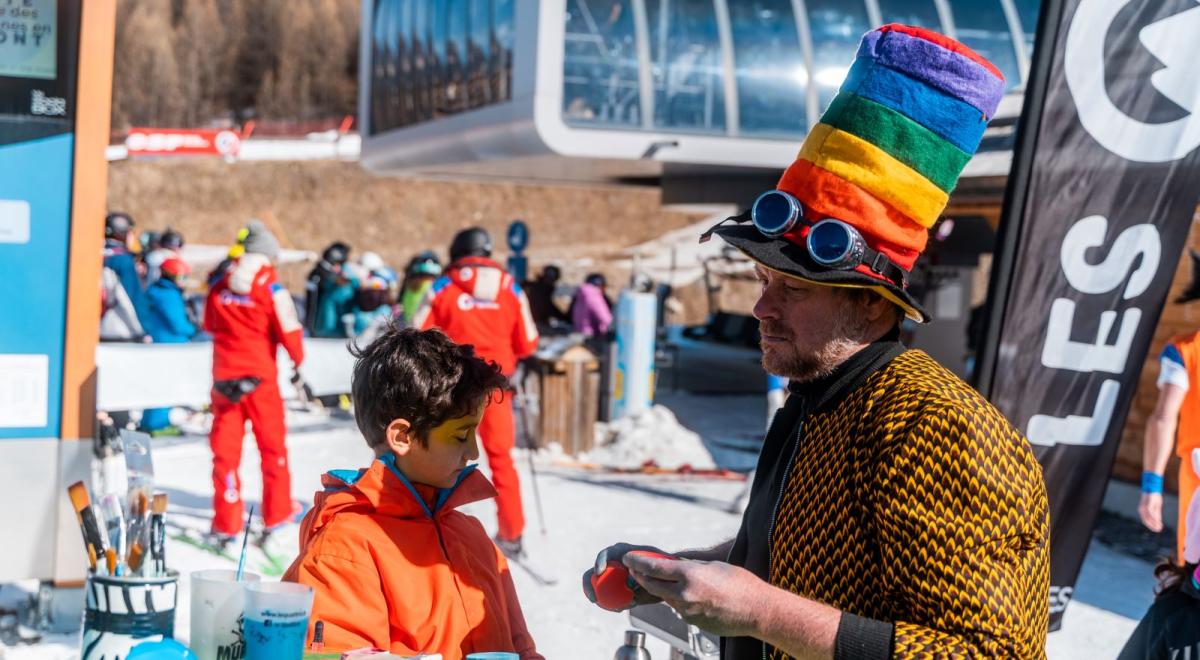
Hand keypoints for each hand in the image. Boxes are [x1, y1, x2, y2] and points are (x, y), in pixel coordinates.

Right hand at [581, 542, 667, 609]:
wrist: (667, 580)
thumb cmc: (663, 570)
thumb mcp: (657, 569)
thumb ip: (645, 572)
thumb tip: (632, 576)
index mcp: (623, 552)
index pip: (606, 553)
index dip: (600, 561)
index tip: (599, 572)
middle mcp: (614, 563)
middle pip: (594, 572)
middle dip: (590, 585)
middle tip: (595, 599)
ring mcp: (612, 577)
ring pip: (597, 588)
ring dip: (602, 599)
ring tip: (617, 607)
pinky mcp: (614, 589)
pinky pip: (605, 598)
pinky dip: (609, 604)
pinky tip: (620, 608)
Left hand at [624, 553, 764, 637]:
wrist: (758, 611)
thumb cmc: (742, 585)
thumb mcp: (713, 566)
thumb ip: (691, 567)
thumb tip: (676, 566)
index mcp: (689, 576)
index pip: (653, 568)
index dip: (637, 562)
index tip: (629, 558)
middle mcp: (684, 595)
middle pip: (652, 584)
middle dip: (640, 576)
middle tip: (634, 568)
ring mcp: (688, 611)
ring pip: (664, 597)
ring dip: (659, 588)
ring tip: (660, 578)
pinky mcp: (692, 622)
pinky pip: (678, 608)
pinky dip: (676, 599)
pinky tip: (685, 593)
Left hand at [1139, 492, 1163, 531]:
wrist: (1152, 488)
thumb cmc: (1154, 497)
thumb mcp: (1156, 507)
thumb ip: (1156, 513)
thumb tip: (1158, 521)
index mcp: (1142, 511)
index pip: (1145, 521)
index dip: (1151, 526)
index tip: (1157, 529)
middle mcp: (1141, 510)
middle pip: (1145, 521)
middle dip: (1152, 526)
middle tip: (1159, 530)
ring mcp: (1144, 507)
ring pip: (1148, 518)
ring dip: (1154, 523)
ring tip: (1160, 527)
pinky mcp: (1148, 504)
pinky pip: (1150, 513)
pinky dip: (1154, 518)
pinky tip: (1158, 521)